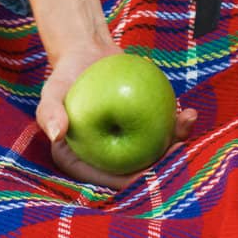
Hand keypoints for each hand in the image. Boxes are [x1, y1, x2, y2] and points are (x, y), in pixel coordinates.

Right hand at [36, 36, 197, 191]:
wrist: (86, 53)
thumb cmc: (65, 76)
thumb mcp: (51, 92)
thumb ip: (49, 112)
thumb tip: (57, 134)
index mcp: (85, 163)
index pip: (110, 181)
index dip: (132, 183)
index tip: (151, 173)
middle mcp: (109, 159)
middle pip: (140, 170)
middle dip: (165, 167)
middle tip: (179, 148)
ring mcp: (129, 143)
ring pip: (157, 152)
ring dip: (177, 143)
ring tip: (187, 122)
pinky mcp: (143, 126)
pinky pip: (162, 130)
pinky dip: (176, 124)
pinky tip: (187, 112)